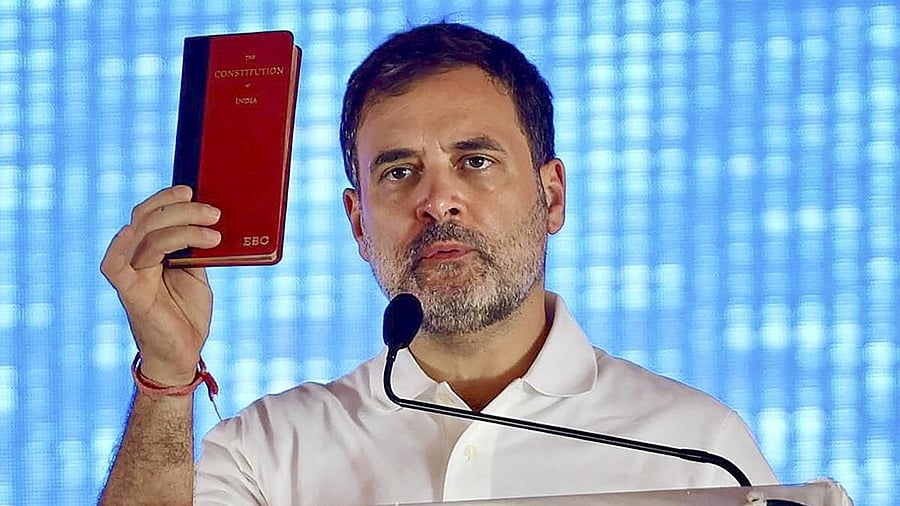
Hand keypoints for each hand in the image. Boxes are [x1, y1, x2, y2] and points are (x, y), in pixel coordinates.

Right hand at [100, 185, 221, 385]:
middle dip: (180, 210)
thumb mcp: (199, 274)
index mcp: (153, 251)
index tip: (193, 189)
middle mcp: (138, 258)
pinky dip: (120, 246)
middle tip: (212, 211)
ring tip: (213, 230)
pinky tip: (132, 232)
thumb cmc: (188, 314)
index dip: (168, 199)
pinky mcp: (131, 294)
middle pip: (148, 220)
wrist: (184, 355)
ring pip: (143, 236)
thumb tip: (215, 218)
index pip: (152, 214)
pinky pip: (114, 266)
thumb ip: (198, 249)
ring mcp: (132, 275)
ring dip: (179, 227)